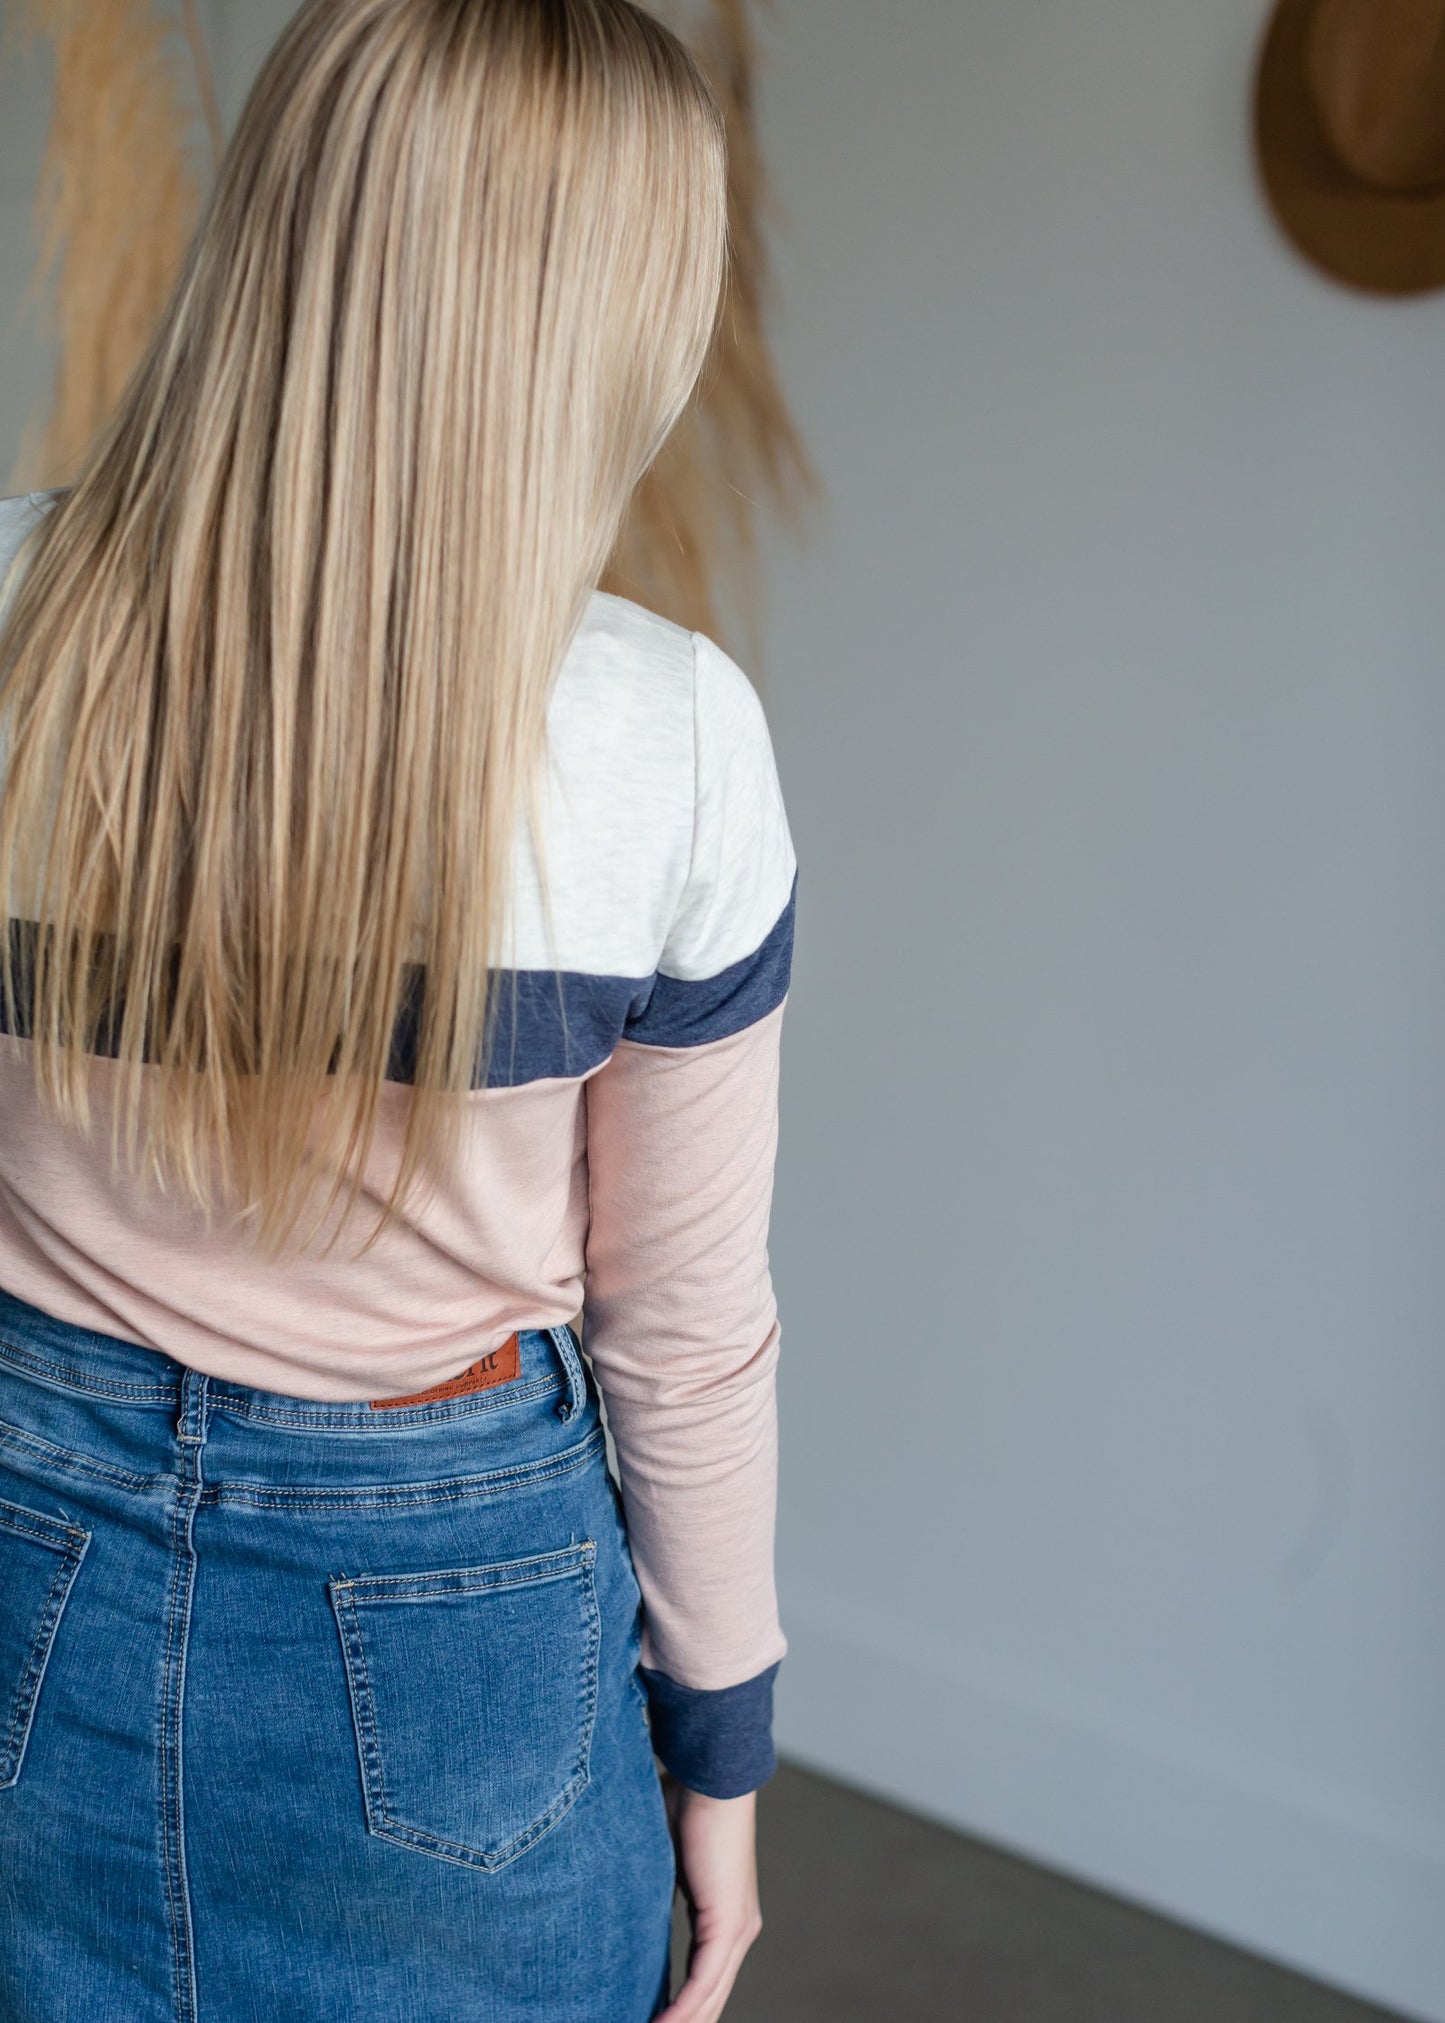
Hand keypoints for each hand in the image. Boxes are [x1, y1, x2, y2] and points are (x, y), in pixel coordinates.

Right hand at [656, 1775, 762, 2022]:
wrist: (709, 1778)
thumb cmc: (684, 1803)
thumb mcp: (662, 1859)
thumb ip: (652, 1888)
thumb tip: (622, 1898)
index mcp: (724, 1917)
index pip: (704, 1979)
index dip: (680, 2006)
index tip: (650, 2018)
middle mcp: (738, 1931)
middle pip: (710, 1998)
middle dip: (681, 2022)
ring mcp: (737, 1930)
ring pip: (709, 1998)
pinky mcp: (729, 1924)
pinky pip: (704, 1982)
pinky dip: (682, 2010)